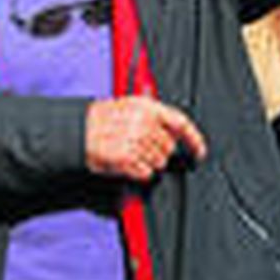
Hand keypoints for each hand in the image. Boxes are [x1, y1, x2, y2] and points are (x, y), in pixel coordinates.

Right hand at [85, 96, 207, 182]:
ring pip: (159, 162)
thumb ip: (155, 115)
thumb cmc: (103, 120)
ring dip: (149, 162)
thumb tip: (176, 129)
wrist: (80, 131)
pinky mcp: (126, 158)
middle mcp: (143, 123)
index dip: (193, 139)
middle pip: (169, 147)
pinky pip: (146, 173)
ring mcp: (135, 140)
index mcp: (147, 107)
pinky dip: (140, 172)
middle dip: (160, 152)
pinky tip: (129, 163)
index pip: (180, 123)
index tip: (199, 152)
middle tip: (142, 148)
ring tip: (132, 153)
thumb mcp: (130, 106)